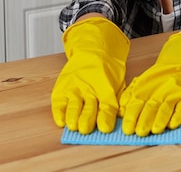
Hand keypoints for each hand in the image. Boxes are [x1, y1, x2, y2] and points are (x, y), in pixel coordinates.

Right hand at [51, 17, 129, 133]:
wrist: (93, 51)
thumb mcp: (117, 85)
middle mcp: (90, 89)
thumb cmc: (107, 72)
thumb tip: (121, 116)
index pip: (107, 106)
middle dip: (87, 120)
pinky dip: (59, 113)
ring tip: (73, 126)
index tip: (105, 129)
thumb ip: (117, 101)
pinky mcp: (62, 88)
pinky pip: (59, 103)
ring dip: (73, 117)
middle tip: (85, 129)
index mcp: (107, 89)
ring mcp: (75, 88)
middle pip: (89, 108)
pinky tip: (61, 122)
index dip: (106, 118)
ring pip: (73, 106)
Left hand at [119, 30, 180, 136]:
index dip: (131, 117)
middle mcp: (159, 93)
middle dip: (144, 120)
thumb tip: (120, 112)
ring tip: (155, 130)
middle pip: (151, 107)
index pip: (136, 104)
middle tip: (140, 132)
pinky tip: (172, 124)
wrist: (180, 68)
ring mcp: (174, 95)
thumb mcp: (139, 85)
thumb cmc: (156, 82)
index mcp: (144, 91)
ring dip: (160, 119)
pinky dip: (178, 117)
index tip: (127, 130)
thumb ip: (128, 97)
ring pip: (166, 108)